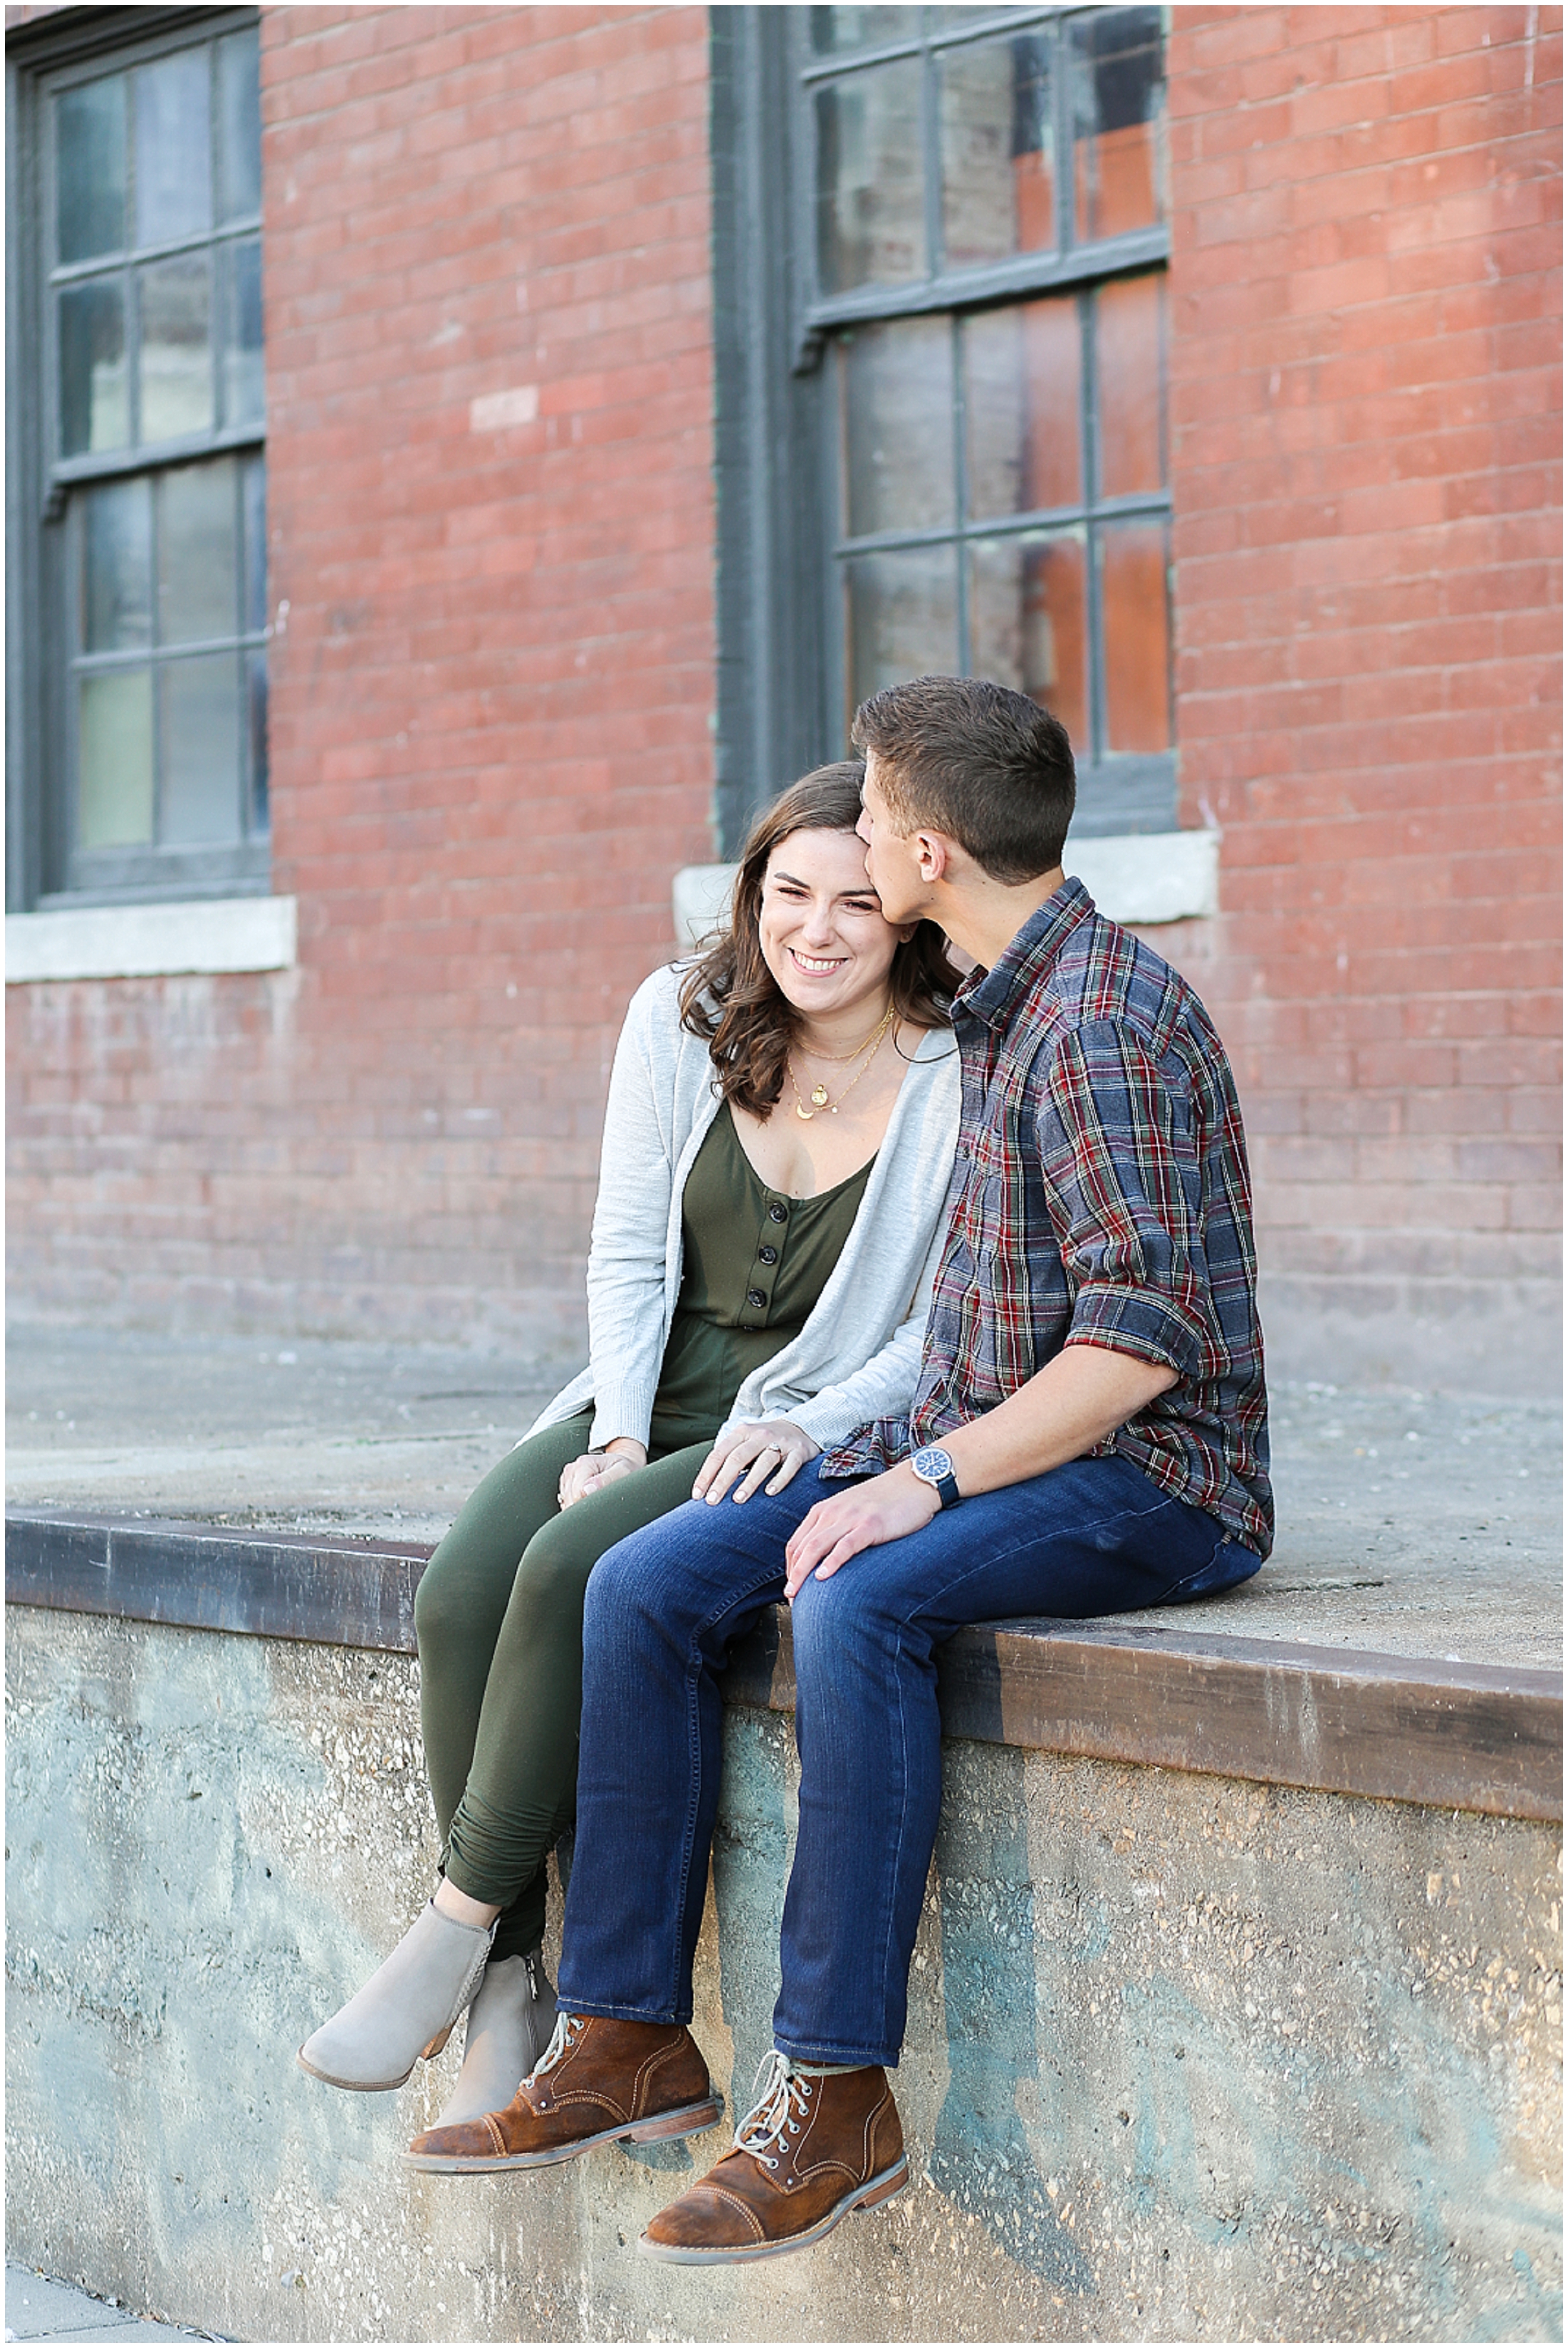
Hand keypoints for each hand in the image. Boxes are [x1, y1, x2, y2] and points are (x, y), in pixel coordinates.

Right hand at [557, 1441, 645, 1509]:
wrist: (622, 1466)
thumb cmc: (625, 1469)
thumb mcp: (623, 1471)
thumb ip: (607, 1479)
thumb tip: (587, 1491)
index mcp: (584, 1463)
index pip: (578, 1494)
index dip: (591, 1504)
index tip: (605, 1501)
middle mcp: (572, 1469)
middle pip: (570, 1501)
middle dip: (586, 1507)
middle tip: (604, 1501)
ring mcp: (567, 1478)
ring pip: (567, 1504)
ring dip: (581, 1507)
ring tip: (599, 1498)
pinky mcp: (566, 1486)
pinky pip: (566, 1504)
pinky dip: (578, 1507)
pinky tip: (590, 1500)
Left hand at [693, 1419, 820, 1505]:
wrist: (800, 1429)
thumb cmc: (765, 1443)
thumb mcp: (745, 1443)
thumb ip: (729, 1459)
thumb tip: (707, 1488)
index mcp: (742, 1433)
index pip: (719, 1454)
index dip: (706, 1474)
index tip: (698, 1494)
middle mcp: (760, 1435)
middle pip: (738, 1458)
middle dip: (723, 1480)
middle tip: (713, 1501)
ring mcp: (781, 1442)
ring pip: (763, 1462)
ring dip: (749, 1482)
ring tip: (738, 1500)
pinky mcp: (799, 1452)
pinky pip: (789, 1467)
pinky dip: (779, 1480)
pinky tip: (770, 1493)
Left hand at [783, 1462, 937, 1598]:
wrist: (915, 1481)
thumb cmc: (885, 1501)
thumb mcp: (850, 1511)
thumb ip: (834, 1529)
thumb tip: (823, 1559)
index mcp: (824, 1510)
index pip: (796, 1543)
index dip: (790, 1568)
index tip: (791, 1588)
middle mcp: (832, 1512)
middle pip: (801, 1548)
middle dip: (793, 1575)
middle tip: (790, 1598)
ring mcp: (851, 1517)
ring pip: (816, 1547)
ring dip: (802, 1573)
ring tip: (796, 1594)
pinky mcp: (871, 1524)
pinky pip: (845, 1545)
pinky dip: (831, 1562)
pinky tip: (823, 1577)